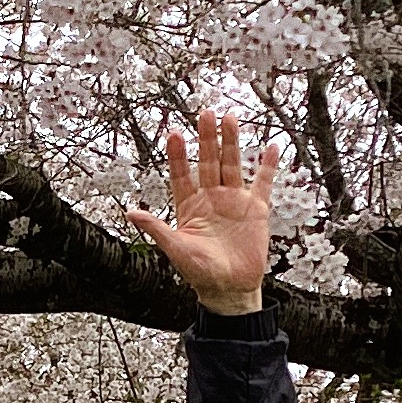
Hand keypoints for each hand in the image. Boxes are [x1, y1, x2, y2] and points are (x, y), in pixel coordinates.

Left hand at [123, 110, 278, 318]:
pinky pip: (262, 182)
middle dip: (206, 138)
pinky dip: (267, 165)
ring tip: (230, 118)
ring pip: (232, 164)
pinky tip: (271, 147)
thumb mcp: (176, 249)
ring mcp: (234, 201)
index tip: (174, 134)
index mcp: (189, 206)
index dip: (177, 155)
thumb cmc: (201, 273)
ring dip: (231, 142)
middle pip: (208, 161)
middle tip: (205, 113)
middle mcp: (211, 198)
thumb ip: (155, 228)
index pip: (181, 174)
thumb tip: (130, 212)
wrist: (230, 289)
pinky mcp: (255, 209)